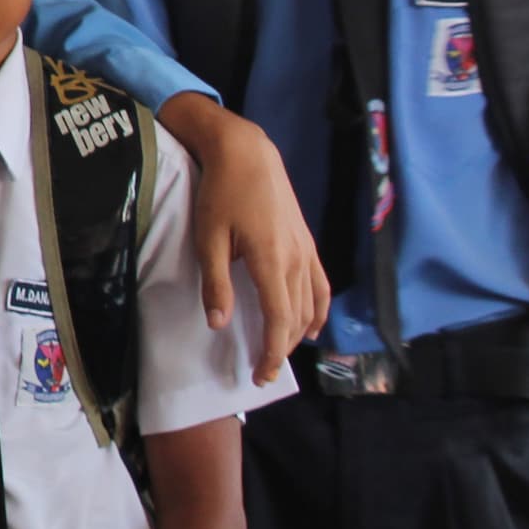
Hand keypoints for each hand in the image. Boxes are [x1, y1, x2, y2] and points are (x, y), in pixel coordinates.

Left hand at [172, 99, 330, 382]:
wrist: (247, 153)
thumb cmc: (221, 192)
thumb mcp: (209, 237)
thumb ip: (216, 282)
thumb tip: (220, 324)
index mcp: (272, 261)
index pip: (279, 321)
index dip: (272, 352)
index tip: (261, 375)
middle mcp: (297, 259)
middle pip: (297, 317)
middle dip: (282, 348)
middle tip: (265, 371)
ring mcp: (306, 250)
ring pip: (311, 303)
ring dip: (299, 332)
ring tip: (282, 350)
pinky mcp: (307, 241)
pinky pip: (320, 284)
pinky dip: (317, 308)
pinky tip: (310, 323)